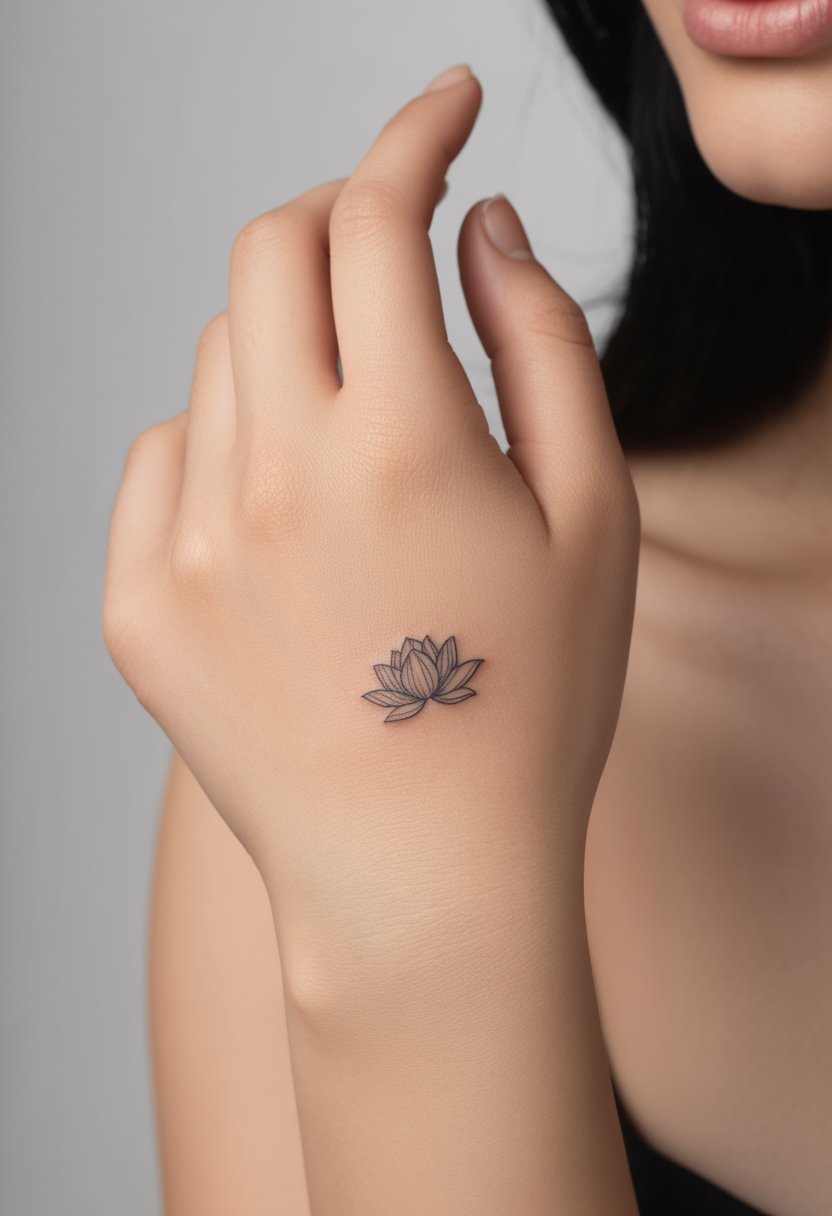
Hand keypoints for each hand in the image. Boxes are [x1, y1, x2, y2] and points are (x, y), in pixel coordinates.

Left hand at [103, 63, 639, 932]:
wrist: (424, 878)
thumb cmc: (529, 709)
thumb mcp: (593, 514)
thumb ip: (542, 344)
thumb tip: (485, 232)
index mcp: (401, 440)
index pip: (378, 214)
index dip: (414, 134)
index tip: (444, 109)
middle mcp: (274, 473)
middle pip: (269, 250)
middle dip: (337, 222)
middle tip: (391, 258)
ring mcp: (186, 540)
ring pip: (216, 355)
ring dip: (289, 348)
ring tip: (356, 448)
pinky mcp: (135, 603)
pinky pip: (158, 458)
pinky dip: (221, 444)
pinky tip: (281, 518)